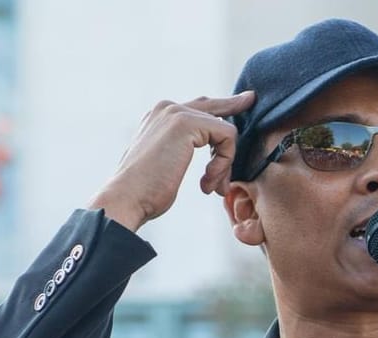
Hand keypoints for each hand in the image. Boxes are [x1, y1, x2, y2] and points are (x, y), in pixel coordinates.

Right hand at [88, 91, 254, 230]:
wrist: (126, 198)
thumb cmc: (145, 192)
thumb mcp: (165, 164)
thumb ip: (181, 149)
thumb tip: (206, 151)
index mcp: (159, 116)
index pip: (198, 108)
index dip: (221, 109)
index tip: (241, 103)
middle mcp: (167, 108)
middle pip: (212, 107)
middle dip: (233, 107)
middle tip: (251, 100)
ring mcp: (176, 112)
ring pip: (225, 130)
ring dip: (224, 164)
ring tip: (211, 187)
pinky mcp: (187, 123)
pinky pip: (227, 136)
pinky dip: (224, 163)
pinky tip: (208, 182)